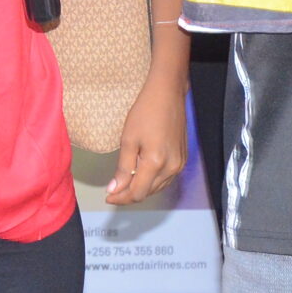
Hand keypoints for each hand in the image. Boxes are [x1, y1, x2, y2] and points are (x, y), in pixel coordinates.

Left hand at [107, 69, 188, 205]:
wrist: (167, 94)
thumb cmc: (145, 112)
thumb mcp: (128, 139)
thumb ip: (122, 168)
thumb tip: (114, 190)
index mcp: (156, 163)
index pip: (137, 193)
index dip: (121, 198)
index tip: (108, 196)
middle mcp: (171, 168)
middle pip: (148, 192)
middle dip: (129, 194)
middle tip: (113, 190)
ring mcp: (179, 164)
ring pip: (157, 187)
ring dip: (141, 188)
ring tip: (125, 183)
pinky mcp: (183, 159)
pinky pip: (166, 178)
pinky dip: (152, 181)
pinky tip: (141, 174)